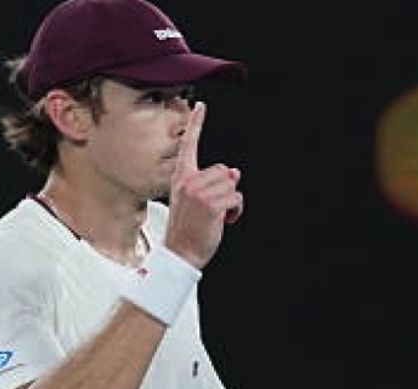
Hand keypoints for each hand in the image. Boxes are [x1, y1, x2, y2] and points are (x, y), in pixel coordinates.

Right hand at [163, 102, 242, 268]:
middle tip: (212, 209)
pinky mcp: (212, 203)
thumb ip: (210, 184)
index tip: (200, 107)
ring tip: (216, 217)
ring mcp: (200, 192)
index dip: (196, 125)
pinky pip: (237, 198)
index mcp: (181, 179)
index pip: (188, 147)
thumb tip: (235, 172)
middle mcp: (189, 182)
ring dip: (231, 202)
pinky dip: (236, 212)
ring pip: (232, 185)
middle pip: (223, 171)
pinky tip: (223, 222)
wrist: (180, 253)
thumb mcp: (195, 203)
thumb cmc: (187, 230)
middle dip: (225, 189)